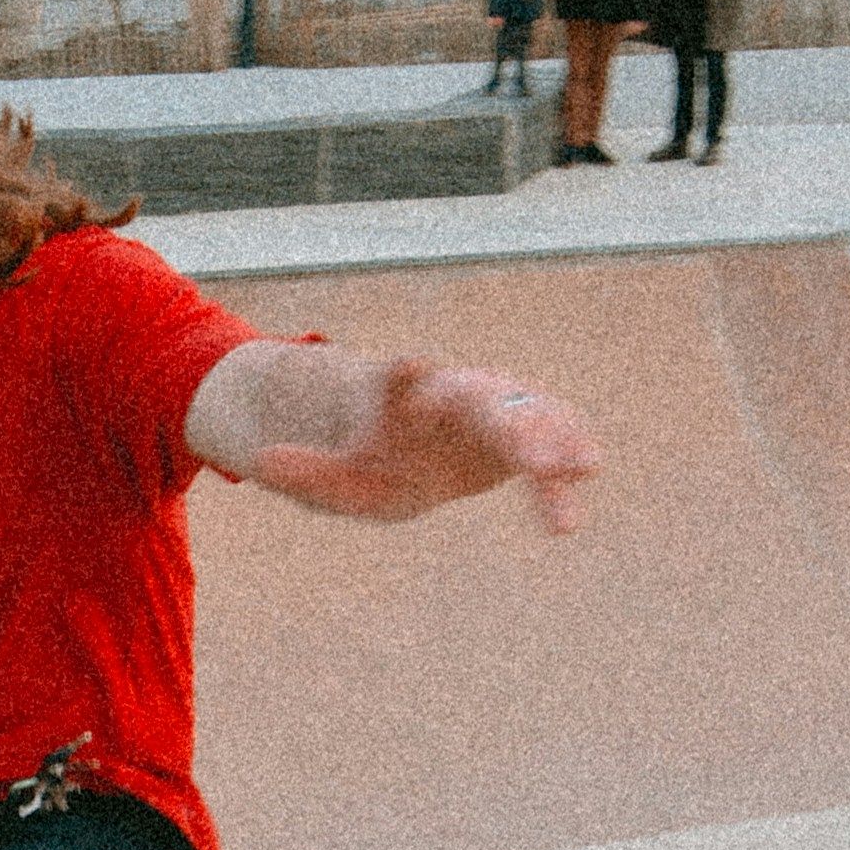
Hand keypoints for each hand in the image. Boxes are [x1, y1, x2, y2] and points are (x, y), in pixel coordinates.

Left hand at [253, 358, 599, 536]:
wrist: (409, 452)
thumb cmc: (370, 460)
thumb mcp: (334, 479)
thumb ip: (304, 471)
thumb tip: (260, 462)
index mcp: (402, 395)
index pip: (402, 379)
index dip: (406, 377)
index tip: (407, 369)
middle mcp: (454, 393)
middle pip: (478, 399)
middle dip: (505, 421)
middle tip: (523, 451)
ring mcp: (494, 407)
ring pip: (527, 417)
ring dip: (554, 439)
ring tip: (582, 465)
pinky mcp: (523, 431)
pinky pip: (553, 434)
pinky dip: (570, 445)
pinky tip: (589, 465)